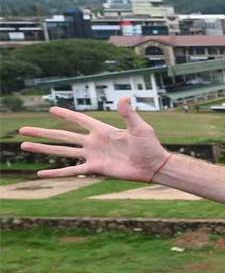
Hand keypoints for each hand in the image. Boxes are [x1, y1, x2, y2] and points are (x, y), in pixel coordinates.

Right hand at [17, 98, 170, 181]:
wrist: (153, 166)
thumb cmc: (150, 145)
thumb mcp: (140, 127)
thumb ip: (129, 114)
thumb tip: (124, 98)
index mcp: (103, 130)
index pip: (80, 120)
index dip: (66, 114)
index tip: (50, 109)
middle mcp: (94, 142)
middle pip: (63, 135)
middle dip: (43, 132)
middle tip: (22, 130)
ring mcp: (93, 156)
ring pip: (62, 151)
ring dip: (43, 149)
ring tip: (24, 146)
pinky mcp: (96, 169)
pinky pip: (72, 171)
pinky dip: (57, 173)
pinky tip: (40, 174)